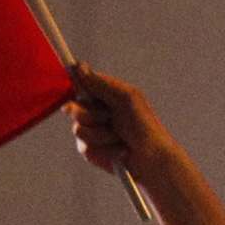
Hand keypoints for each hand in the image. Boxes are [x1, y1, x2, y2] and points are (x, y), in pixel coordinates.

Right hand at [66, 64, 174, 183]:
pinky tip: (120, 150)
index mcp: (103, 95)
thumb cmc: (144, 125)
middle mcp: (94, 112)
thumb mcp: (125, 97)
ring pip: (78, 129)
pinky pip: (84, 146)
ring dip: (102, 134)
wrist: (151, 158)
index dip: (76, 86)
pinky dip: (106, 149)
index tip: (77, 86)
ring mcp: (91, 131)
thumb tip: (79, 66)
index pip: (80, 86)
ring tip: (120, 137)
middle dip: (91, 114)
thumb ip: (101, 83)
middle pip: (72, 107)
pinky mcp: (90, 151)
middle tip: (109, 117)